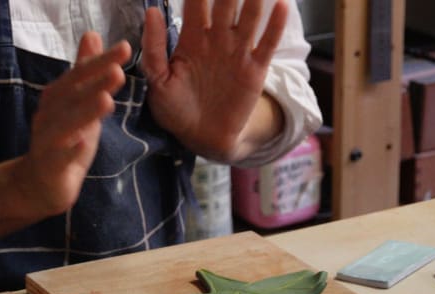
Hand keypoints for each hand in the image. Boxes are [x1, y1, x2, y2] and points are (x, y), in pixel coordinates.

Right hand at [13, 33, 130, 217]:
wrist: (37, 183)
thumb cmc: (63, 139)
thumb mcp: (77, 103)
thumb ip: (85, 72)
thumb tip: (93, 35)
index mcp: (58, 97)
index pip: (80, 74)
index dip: (100, 61)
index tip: (126, 48)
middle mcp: (49, 115)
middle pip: (73, 96)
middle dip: (95, 82)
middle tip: (118, 70)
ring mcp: (47, 141)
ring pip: (66, 125)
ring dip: (85, 112)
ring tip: (106, 100)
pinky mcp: (50, 167)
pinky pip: (59, 158)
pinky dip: (69, 151)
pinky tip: (81, 144)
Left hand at [141, 0, 287, 161]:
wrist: (200, 138)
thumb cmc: (175, 109)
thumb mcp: (157, 81)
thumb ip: (154, 49)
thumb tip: (153, 11)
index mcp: (191, 38)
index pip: (195, 2)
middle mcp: (217, 39)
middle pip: (226, 2)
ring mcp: (237, 52)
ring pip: (249, 16)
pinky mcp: (254, 70)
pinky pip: (267, 44)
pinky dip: (275, 25)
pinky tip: (281, 4)